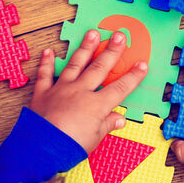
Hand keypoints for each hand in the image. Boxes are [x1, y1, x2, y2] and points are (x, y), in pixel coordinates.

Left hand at [30, 30, 147, 153]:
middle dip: (112, 51)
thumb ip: (107, 125)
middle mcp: (80, 92)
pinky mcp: (43, 94)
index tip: (142, 64)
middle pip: (100, 68)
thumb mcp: (95, 138)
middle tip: (119, 35)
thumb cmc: (70, 146)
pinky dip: (47, 63)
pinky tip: (49, 51)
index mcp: (97, 105)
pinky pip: (45, 75)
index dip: (134, 76)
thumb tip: (119, 119)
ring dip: (85, 48)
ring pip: (76, 64)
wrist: (40, 149)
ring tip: (92, 33)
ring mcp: (61, 90)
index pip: (121, 87)